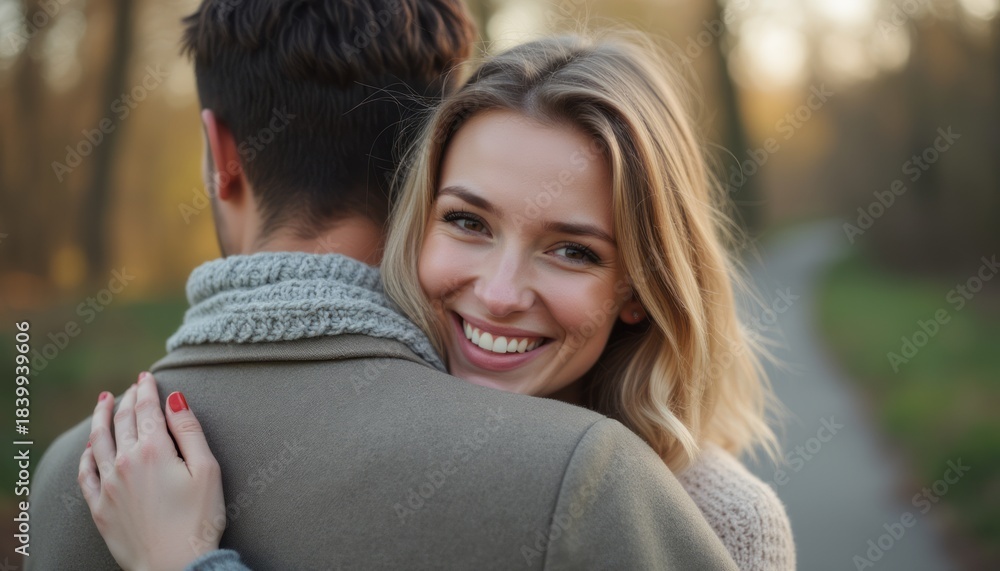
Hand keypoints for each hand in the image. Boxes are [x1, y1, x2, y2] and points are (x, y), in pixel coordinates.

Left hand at [79, 372, 225, 570]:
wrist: (176, 565)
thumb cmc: (200, 520)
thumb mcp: (207, 470)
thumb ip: (190, 431)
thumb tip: (175, 398)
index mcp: (154, 450)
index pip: (147, 409)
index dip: (147, 389)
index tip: (147, 376)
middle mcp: (126, 463)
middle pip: (122, 420)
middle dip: (127, 399)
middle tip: (132, 386)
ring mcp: (109, 485)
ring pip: (99, 441)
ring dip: (101, 417)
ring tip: (103, 402)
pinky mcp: (100, 508)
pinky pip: (86, 473)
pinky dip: (87, 454)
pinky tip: (90, 447)